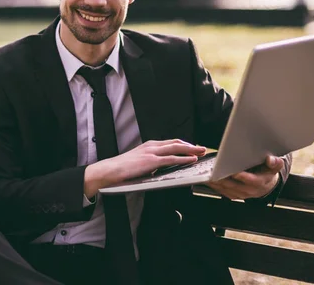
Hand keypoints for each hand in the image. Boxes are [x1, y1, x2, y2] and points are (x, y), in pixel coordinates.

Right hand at [84, 139, 205, 197]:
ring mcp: (152, 152)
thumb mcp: (139, 163)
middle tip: (202, 148)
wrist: (110, 170)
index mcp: (149, 145)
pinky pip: (172, 158)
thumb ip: (150, 164)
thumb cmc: (122, 169)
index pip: (170, 142)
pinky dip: (184, 158)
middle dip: (191, 145)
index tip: (193, 147)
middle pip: (176, 142)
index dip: (183, 144)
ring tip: (202, 152)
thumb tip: (159, 169)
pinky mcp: (152, 161)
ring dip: (191, 150)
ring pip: (176, 148)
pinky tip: (192, 160)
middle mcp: (152, 146)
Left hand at [204, 155, 282, 199]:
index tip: (232, 171)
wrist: (267, 186)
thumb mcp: (274, 167)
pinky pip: (223, 192)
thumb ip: (275, 163)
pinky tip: (209, 180)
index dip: (240, 176)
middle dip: (223, 178)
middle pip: (233, 185)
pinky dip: (215, 186)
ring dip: (216, 183)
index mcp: (259, 182)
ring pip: (226, 189)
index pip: (249, 180)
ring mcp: (241, 194)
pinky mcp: (234, 195)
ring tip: (208, 175)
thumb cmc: (268, 173)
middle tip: (214, 171)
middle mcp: (249, 190)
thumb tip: (271, 159)